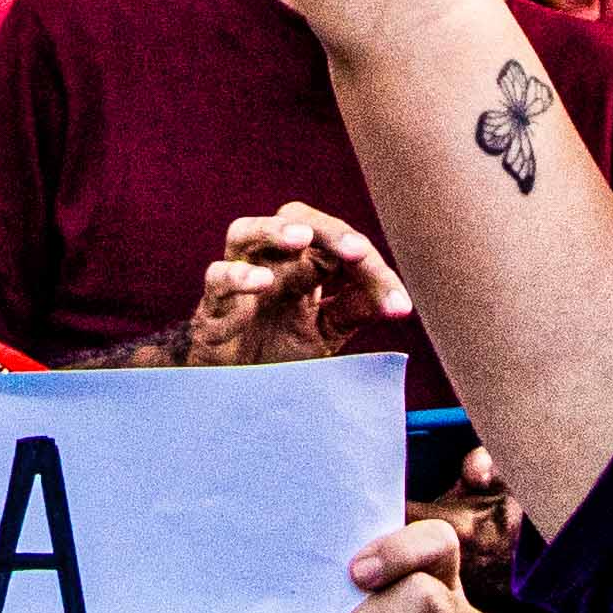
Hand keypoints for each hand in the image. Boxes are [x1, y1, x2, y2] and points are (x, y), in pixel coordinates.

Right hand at [187, 201, 417, 366]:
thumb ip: (355, 310)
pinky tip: (261, 282)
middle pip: (293, 219)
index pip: (339, 245)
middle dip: (328, 230)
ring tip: (301, 237)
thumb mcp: (326, 331)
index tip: (398, 305)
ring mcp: (238, 280)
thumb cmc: (279, 350)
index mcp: (303, 264)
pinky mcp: (212, 309)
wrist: (234, 393)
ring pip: (244, 232)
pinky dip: (236, 276)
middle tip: (356, 251)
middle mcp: (271, 262)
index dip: (371, 269)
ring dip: (273, 230)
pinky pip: (216, 280)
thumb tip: (400, 304)